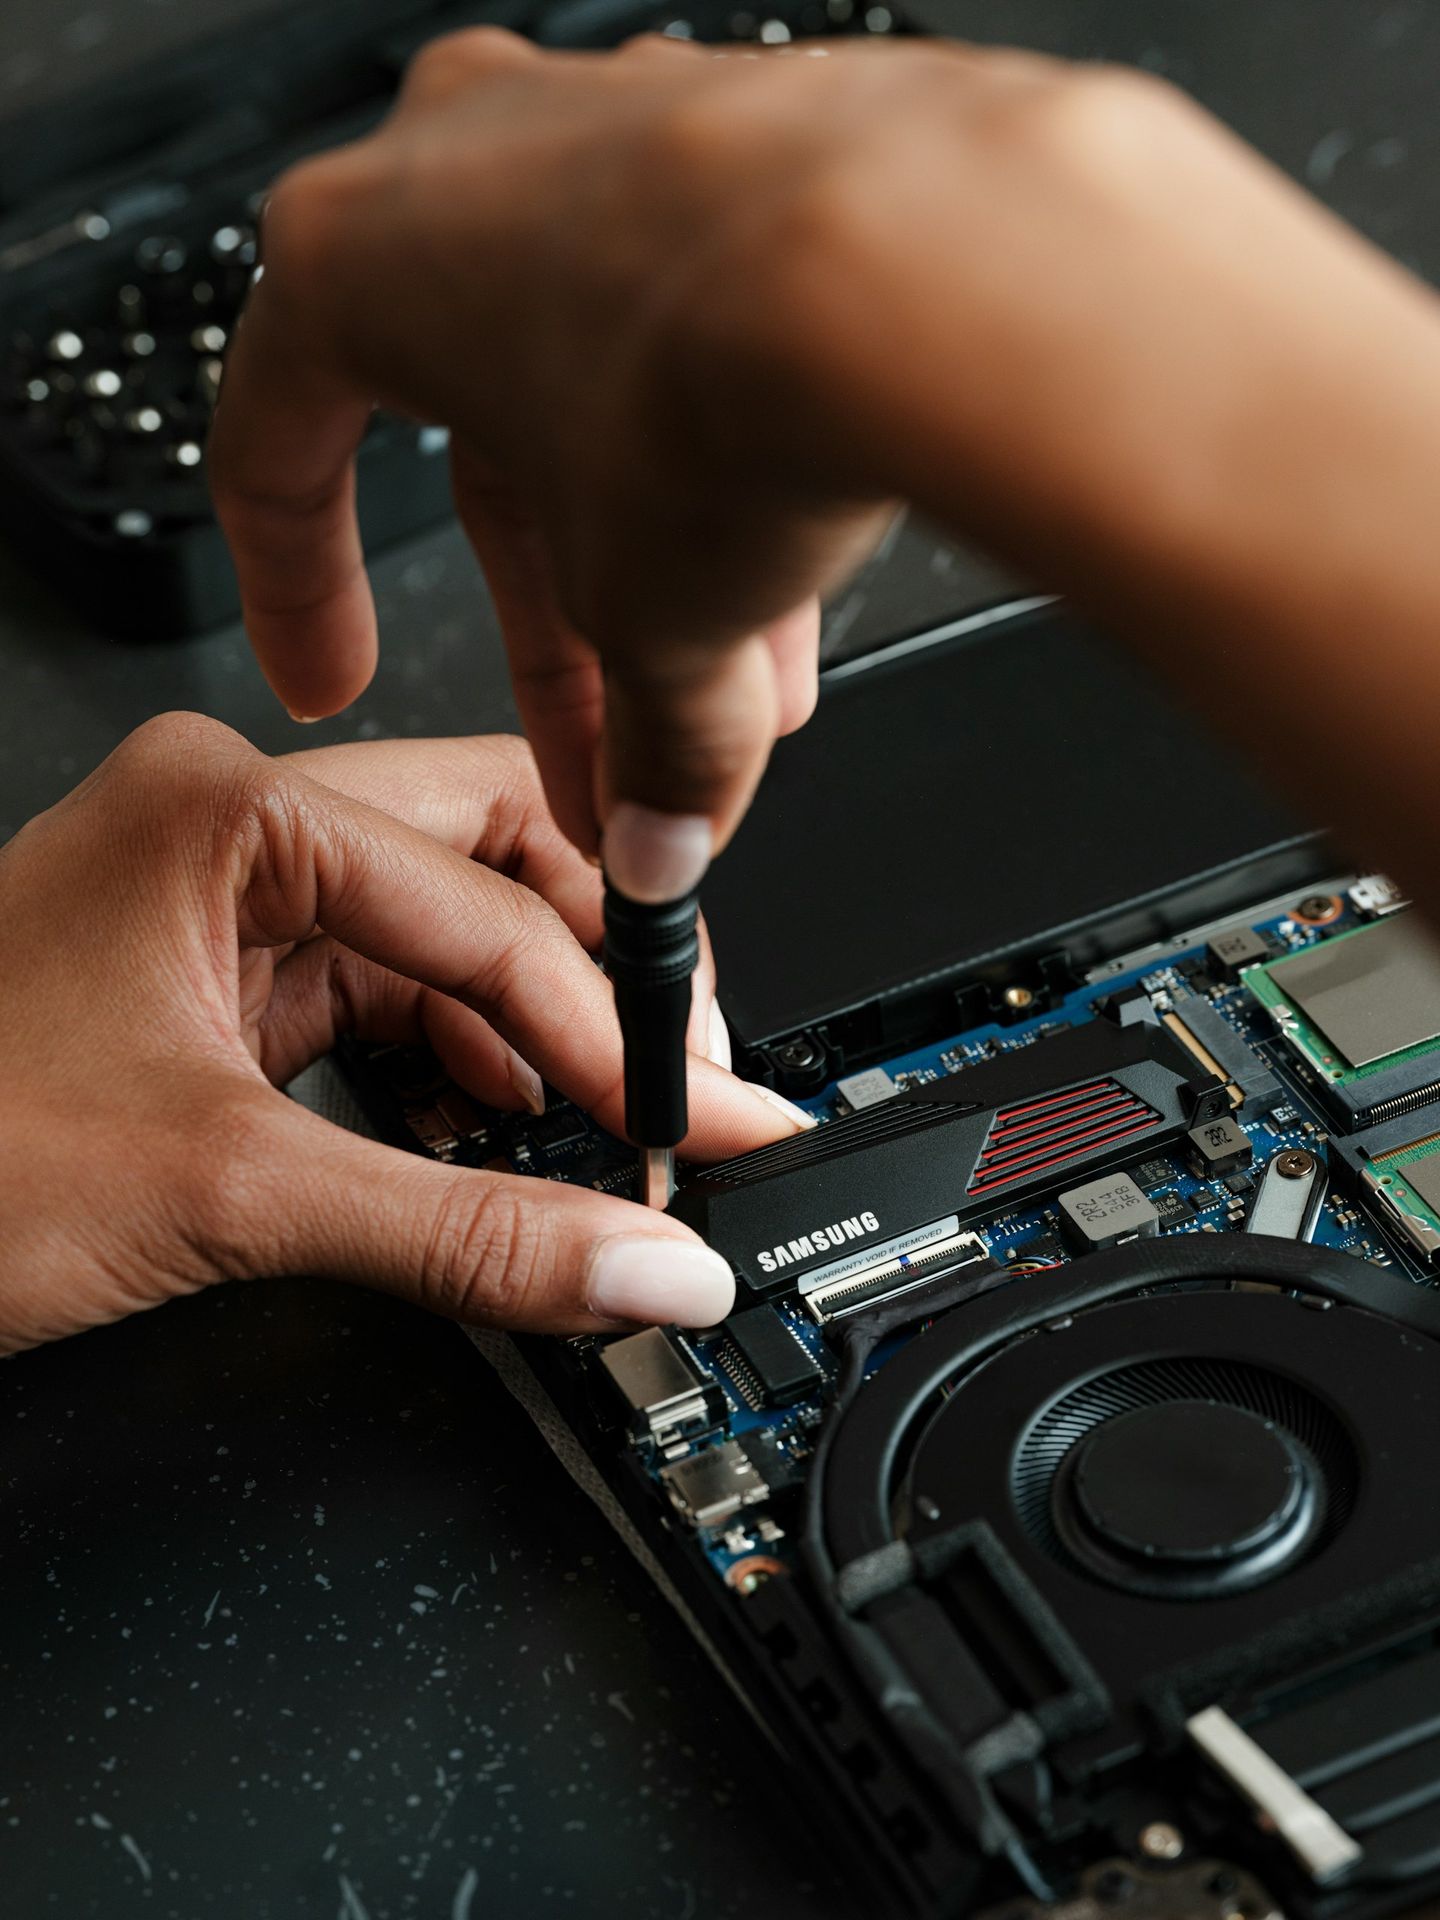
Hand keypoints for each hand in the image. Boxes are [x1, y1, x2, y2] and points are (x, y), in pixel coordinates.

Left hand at [0, 716, 804, 1352]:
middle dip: (596, 981)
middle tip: (675, 1087)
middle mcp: (240, 826)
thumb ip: (467, 1234)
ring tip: (601, 1126)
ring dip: (535, 1033)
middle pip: (499, 859)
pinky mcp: (227, 981)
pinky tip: (499, 1129)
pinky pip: (393, 996)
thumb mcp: (230, 1192)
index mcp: (233, 807)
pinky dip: (462, 1066)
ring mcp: (232, 900)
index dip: (618, 1031)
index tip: (703, 1120)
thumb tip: (638, 1263)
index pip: (495, 906)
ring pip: (452, 930)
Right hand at [211, 31, 1439, 912]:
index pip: (277, 451)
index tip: (334, 667)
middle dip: (564, 631)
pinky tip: (796, 579)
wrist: (936, 261)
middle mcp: (478, 161)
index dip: (297, 593)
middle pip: (492, 454)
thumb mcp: (644, 622)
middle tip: (601, 746)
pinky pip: (718, 334)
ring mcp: (624, 137)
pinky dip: (743, 458)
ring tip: (735, 697)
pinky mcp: (760, 140)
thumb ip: (640, 752)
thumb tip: (656, 836)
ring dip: (671, 563)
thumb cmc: (728, 371)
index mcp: (360, 255)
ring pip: (617, 398)